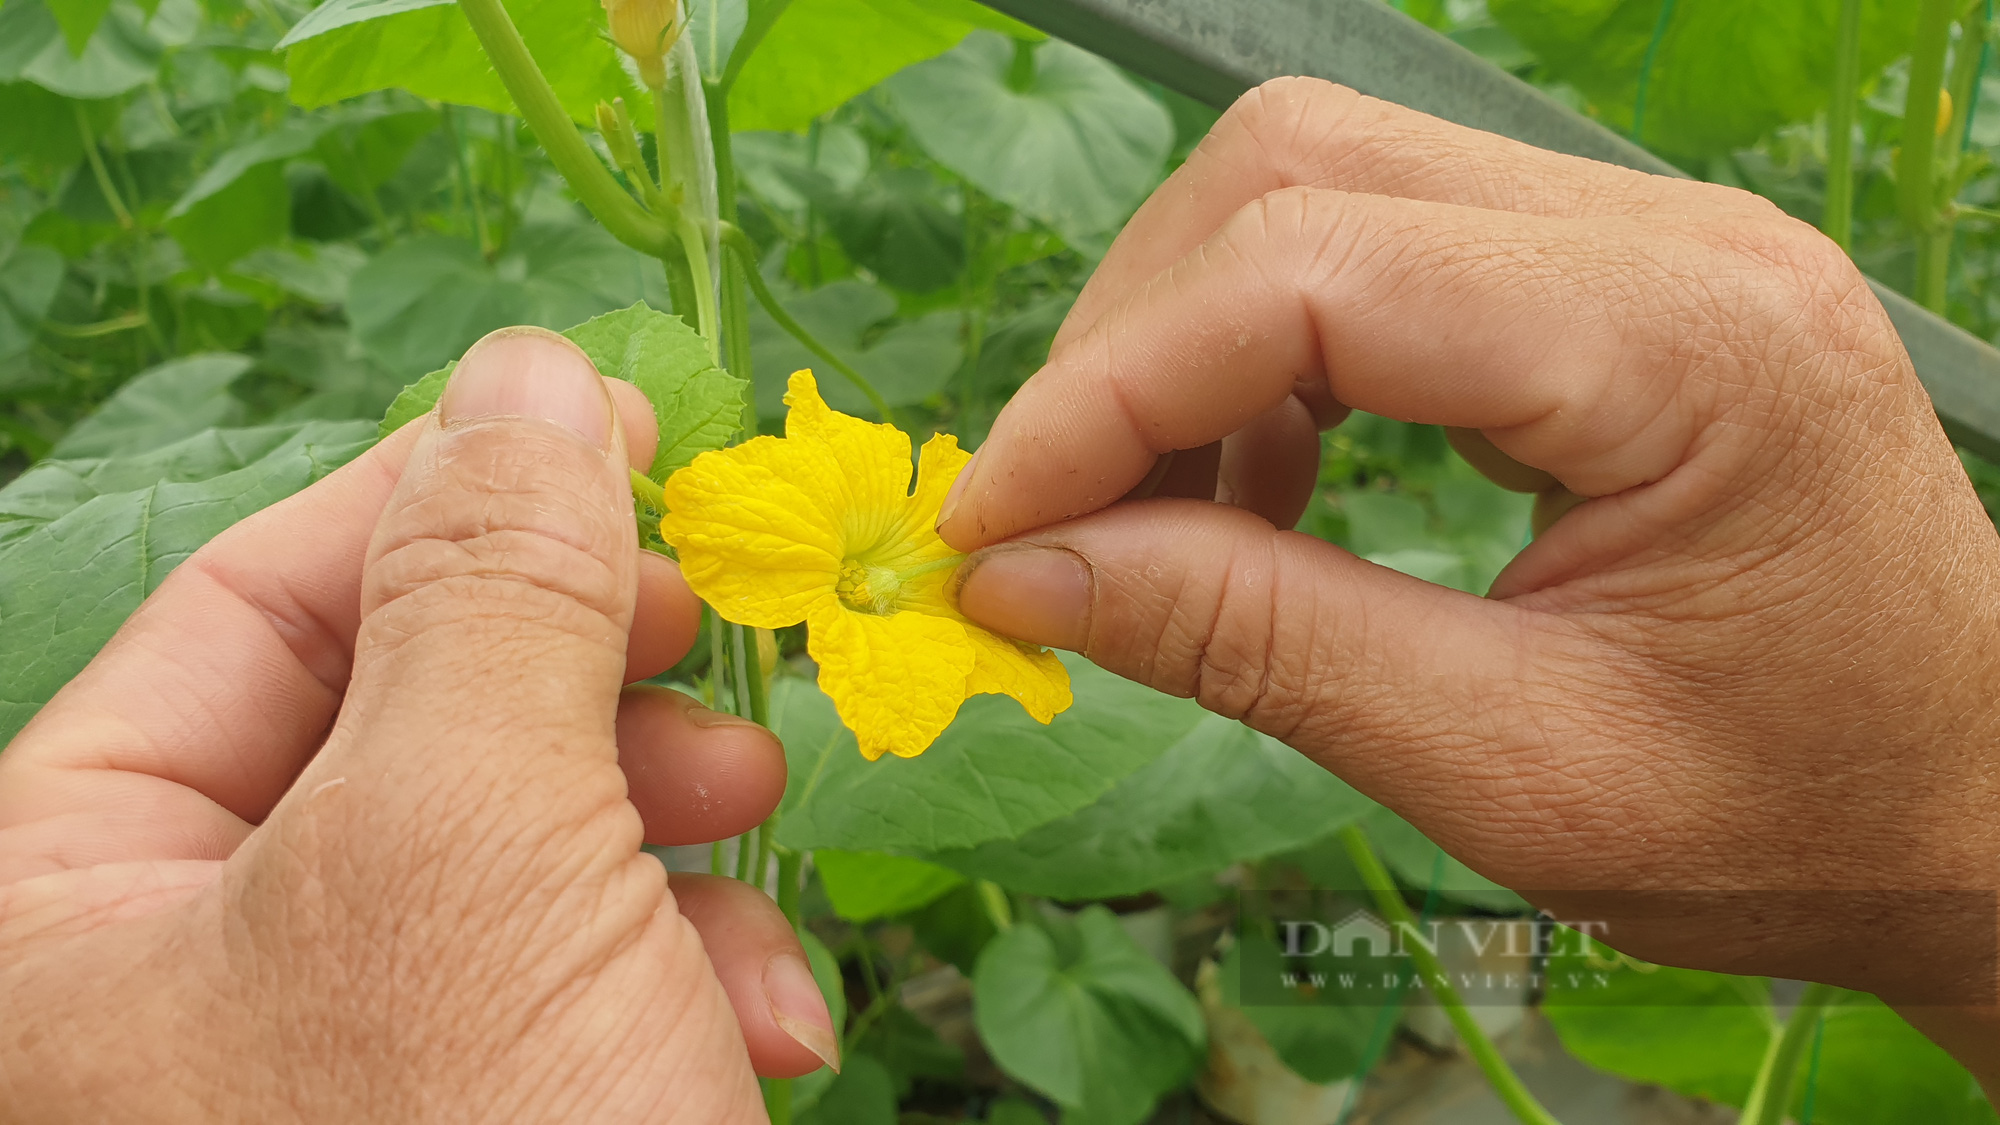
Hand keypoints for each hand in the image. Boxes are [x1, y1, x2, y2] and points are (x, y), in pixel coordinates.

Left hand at [0, 330, 834, 1120]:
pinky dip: (684, 961)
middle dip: (588, 675)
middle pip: (405, 714)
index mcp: (66, 901)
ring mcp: (334, 1049)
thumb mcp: (473, 838)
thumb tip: (529, 372)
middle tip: (707, 628)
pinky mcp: (476, 1102)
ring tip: (753, 809)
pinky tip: (761, 1012)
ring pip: (517, 837)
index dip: (450, 495)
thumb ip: (491, 589)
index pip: (251, 603)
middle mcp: (181, 975)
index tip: (626, 433)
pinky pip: (569, 971)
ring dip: (670, 819)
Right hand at [943, 80, 1999, 1073]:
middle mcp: (1669, 237)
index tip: (986, 532)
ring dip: (1184, 341)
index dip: (1109, 388)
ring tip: (1142, 518)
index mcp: (1686, 345)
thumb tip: (1021, 576)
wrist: (1965, 804)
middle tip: (1051, 524)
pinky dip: (1263, 358)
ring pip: (1320, 185)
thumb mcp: (1511, 771)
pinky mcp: (1604, 277)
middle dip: (1132, 342)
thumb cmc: (1784, 819)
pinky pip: (1375, 247)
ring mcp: (1641, 239)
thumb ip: (1256, 646)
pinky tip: (1256, 489)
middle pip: (1299, 171)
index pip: (1316, 272)